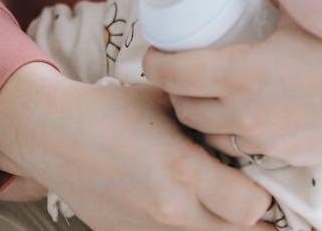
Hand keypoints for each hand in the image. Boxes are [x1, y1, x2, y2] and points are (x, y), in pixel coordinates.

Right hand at [0, 63, 273, 227]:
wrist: (56, 137)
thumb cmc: (113, 111)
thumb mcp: (167, 104)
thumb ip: (206, 121)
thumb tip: (245, 126)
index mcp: (182, 169)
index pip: (251, 207)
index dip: (265, 195)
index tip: (262, 178)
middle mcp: (171, 210)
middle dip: (254, 220)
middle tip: (255, 198)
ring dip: (223, 227)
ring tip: (225, 205)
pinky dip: (193, 230)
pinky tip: (194, 211)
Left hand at [143, 19, 321, 165]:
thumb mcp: (294, 6)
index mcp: (237, 72)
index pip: (170, 74)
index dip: (153, 61)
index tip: (154, 51)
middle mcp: (243, 113)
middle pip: (182, 109)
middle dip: (171, 89)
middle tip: (176, 69)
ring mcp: (263, 140)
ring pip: (208, 134)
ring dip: (198, 114)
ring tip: (202, 92)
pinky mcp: (284, 157)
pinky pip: (242, 147)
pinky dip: (231, 131)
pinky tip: (239, 112)